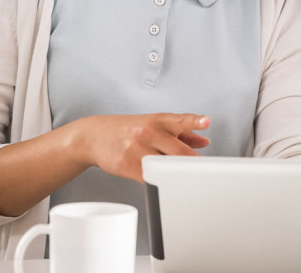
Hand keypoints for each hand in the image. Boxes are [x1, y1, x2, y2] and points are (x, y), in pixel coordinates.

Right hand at [71, 113, 210, 182]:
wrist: (93, 136)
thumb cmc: (128, 129)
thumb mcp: (154, 124)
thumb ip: (182, 132)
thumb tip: (204, 141)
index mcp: (158, 120)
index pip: (180, 120)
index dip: (194, 121)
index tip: (206, 122)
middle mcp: (148, 132)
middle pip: (178, 151)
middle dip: (191, 163)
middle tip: (200, 171)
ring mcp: (137, 149)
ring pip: (165, 166)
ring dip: (175, 173)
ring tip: (182, 177)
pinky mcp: (127, 165)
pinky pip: (150, 177)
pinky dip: (159, 181)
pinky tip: (162, 181)